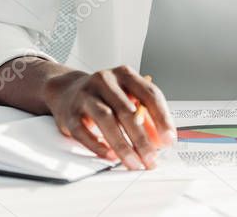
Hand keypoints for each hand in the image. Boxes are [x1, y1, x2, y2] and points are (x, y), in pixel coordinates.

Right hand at [42, 64, 175, 170]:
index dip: (162, 118)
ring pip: (106, 120)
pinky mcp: (69, 113)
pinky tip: (110, 156)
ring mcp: (85, 95)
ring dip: (123, 145)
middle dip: (142, 139)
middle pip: (128, 110)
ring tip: (134, 162)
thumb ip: (145, 118)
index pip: (149, 94)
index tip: (169, 139)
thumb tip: (160, 141)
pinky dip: (98, 145)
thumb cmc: (104, 96)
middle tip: (151, 158)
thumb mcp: (127, 98)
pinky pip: (83, 131)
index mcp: (125, 74)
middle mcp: (105, 80)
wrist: (66, 91)